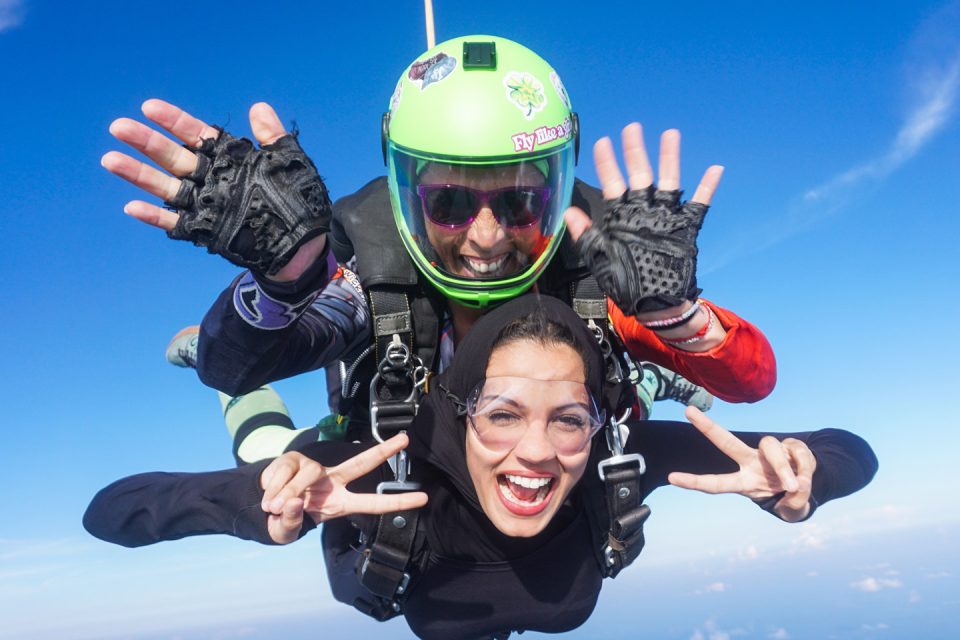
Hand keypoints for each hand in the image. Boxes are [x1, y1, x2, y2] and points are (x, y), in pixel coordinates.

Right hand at [102, 100, 328, 279]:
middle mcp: (211, 178)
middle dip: (146, 142)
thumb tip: (258, 107)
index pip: (196, 134)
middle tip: (118, 127)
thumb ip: (272, 136)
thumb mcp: (289, 162)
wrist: (303, 241)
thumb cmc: (298, 198)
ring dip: (138, 174)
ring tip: (110, 159)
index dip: (174, 120)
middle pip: (173, 157)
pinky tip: (131, 207)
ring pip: (166, 186)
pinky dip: (154, 216)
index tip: (149, 107)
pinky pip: (174, 222)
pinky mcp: (204, 230)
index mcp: (228, 158)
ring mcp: (205, 204)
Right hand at [259, 433, 428, 543]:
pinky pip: (282, 475)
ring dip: (285, 496)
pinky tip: (269, 496)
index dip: (398, 502)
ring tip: (273, 508)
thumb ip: (290, 523)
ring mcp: (314, 467)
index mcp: (339, 503)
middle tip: (405, 440)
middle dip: (383, 451)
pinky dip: (272, 491)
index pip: (373, 503)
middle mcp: (333, 480)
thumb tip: (294, 502)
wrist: (261, 506)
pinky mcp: (293, 459)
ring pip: (304, 478)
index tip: (424, 498)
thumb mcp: (285, 532)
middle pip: (361, 463)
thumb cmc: (284, 521)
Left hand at [564, 123, 723, 313]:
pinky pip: (699, 205)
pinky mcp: (686, 228)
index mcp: (621, 218)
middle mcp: (643, 212)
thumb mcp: (600, 259)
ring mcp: (666, 218)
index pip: (612, 184)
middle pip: (639, 175)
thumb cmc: (624, 284)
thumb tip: (567, 212)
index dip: (606, 163)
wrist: (653, 306)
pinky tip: (714, 170)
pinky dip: (707, 188)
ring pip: (668, 182)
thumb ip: (586, 235)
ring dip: (669, 159)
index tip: (602, 142)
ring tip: (670, 135)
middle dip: (635, 152)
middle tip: (632, 128)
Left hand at [668, 407, 816, 522]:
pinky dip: (806, 470)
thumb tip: (798, 485)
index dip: (695, 482)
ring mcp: (769, 451)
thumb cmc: (788, 497)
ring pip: (772, 450)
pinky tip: (806, 474)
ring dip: (785, 470)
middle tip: (688, 411)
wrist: (808, 485)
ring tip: (794, 486)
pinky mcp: (790, 444)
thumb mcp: (790, 508)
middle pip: (726, 442)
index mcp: (744, 481)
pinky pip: (799, 455)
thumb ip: (794, 503)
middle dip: (707, 427)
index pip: (716, 483)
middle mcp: (751, 461)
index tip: (671, 477)